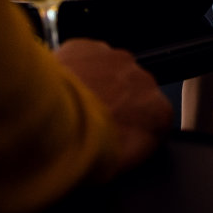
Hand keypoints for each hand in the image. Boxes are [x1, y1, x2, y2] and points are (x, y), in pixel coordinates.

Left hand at [54, 39, 171, 172]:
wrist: (53, 126)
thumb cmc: (86, 151)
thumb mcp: (122, 165)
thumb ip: (134, 147)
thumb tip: (123, 147)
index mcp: (159, 113)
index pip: (154, 119)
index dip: (132, 128)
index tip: (115, 136)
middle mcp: (143, 80)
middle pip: (132, 90)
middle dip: (113, 102)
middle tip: (88, 122)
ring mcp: (115, 59)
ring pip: (107, 70)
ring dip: (94, 83)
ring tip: (70, 106)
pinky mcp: (87, 46)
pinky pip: (82, 55)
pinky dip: (73, 67)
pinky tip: (60, 88)